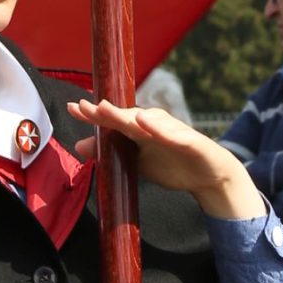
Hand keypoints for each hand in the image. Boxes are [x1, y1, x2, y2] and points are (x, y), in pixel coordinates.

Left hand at [71, 100, 262, 222]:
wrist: (210, 176)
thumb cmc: (171, 163)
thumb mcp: (135, 162)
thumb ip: (110, 153)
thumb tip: (78, 146)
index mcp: (140, 128)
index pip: (113, 120)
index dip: (94, 114)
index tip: (72, 107)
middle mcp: (154, 123)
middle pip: (126, 117)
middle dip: (105, 112)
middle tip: (85, 106)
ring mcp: (171, 130)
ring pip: (146, 121)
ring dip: (126, 115)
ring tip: (106, 110)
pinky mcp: (188, 140)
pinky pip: (172, 134)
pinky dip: (158, 128)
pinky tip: (144, 122)